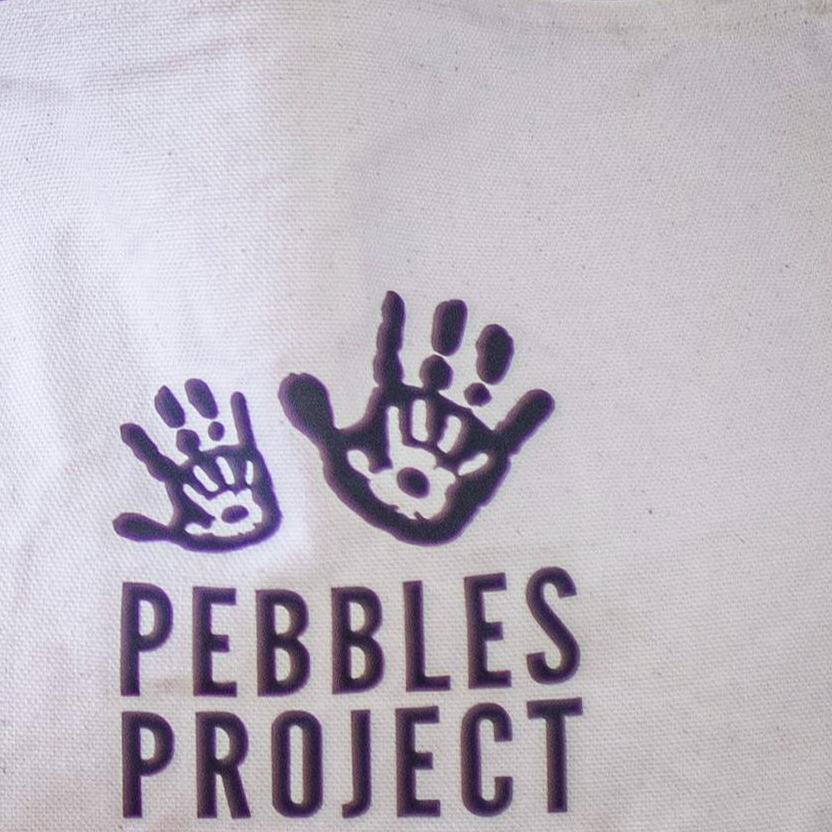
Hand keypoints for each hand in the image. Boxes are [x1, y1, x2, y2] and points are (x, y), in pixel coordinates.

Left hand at [116, 376, 283, 551]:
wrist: (250, 538)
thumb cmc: (211, 533)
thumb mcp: (180, 534)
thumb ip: (150, 529)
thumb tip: (115, 523)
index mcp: (178, 477)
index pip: (155, 458)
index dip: (141, 444)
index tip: (125, 428)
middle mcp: (197, 461)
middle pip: (180, 433)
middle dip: (171, 414)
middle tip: (160, 393)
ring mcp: (221, 457)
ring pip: (208, 427)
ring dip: (203, 407)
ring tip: (192, 384)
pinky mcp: (247, 458)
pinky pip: (243, 433)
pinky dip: (240, 417)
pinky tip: (235, 395)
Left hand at [281, 291, 551, 546]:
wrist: (397, 534)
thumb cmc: (366, 489)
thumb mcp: (334, 454)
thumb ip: (314, 418)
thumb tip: (292, 378)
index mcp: (392, 400)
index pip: (392, 356)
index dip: (392, 328)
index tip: (392, 296)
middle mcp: (428, 406)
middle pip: (440, 360)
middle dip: (447, 335)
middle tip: (452, 306)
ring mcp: (459, 428)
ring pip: (477, 386)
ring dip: (488, 362)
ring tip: (495, 335)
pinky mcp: (486, 457)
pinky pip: (510, 433)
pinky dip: (526, 417)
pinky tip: (539, 395)